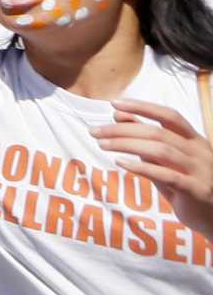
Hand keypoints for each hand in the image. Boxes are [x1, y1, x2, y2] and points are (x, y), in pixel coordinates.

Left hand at [97, 100, 212, 235]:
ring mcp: (200, 171)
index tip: (114, 103)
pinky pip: (167, 175)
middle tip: (94, 131)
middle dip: (122, 129)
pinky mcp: (196, 190)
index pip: (169, 115)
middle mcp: (199, 152)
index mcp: (195, 140)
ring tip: (102, 145)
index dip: (142, 107)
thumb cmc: (187, 185)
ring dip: (127, 145)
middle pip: (158, 132)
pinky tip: (121, 163)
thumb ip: (146, 140)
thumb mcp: (166, 160)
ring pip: (161, 150)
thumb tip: (119, 115)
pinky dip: (142, 167)